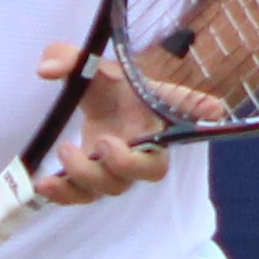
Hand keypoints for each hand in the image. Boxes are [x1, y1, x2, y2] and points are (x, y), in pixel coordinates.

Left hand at [31, 43, 225, 206]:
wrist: (96, 108)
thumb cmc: (107, 87)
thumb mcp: (92, 69)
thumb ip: (72, 60)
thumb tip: (47, 68)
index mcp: (156, 115)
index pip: (186, 110)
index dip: (200, 110)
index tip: (215, 108)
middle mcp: (145, 147)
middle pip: (149, 171)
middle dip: (125, 163)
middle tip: (104, 143)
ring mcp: (119, 170)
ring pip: (113, 188)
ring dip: (88, 176)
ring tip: (65, 150)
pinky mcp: (92, 183)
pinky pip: (83, 198)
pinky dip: (63, 194)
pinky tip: (43, 183)